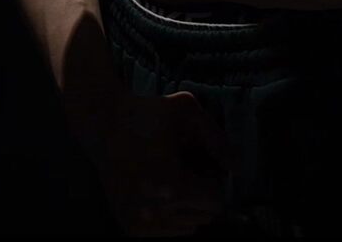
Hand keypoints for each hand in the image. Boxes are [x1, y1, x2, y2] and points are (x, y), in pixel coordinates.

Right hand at [93, 88, 230, 237]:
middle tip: (187, 167)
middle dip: (202, 192)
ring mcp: (140, 224)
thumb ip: (217, 140)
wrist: (104, 124)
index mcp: (171, 186)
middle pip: (203, 216)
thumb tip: (237, 167)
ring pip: (187, 228)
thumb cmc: (148, 114)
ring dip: (188, 206)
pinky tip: (161, 190)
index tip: (202, 162)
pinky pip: (168, 233)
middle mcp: (154, 213)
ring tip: (172, 177)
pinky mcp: (129, 227)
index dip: (214, 178)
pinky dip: (172, 215)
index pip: (215, 201)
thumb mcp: (188, 112)